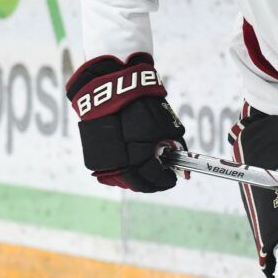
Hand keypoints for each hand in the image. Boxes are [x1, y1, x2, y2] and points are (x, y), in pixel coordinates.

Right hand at [66, 53, 186, 191]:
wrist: (107, 93)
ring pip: (125, 182)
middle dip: (154, 183)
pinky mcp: (96, 159)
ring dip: (138, 180)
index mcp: (139, 154)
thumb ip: (174, 145)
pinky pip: (112, 174)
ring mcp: (106, 163)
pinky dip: (124, 174)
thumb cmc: (140, 105)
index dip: (166, 180)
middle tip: (162, 178)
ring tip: (148, 172)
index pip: (155, 177)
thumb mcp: (164, 123)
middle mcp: (121, 163)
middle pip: (140, 184)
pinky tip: (132, 167)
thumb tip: (181, 163)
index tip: (172, 178)